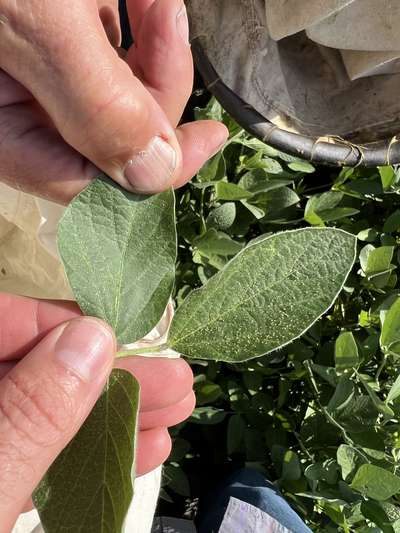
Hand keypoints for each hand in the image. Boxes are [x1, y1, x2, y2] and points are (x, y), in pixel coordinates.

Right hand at [0, 0, 226, 201]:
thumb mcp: (33, 20)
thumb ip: (95, 105)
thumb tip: (155, 174)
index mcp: (4, 134)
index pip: (90, 184)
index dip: (155, 168)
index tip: (209, 137)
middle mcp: (21, 116)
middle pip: (113, 136)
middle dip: (156, 86)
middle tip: (169, 20)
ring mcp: (35, 78)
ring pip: (117, 95)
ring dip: (151, 50)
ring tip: (157, 1)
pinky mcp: (49, 41)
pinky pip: (105, 55)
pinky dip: (134, 28)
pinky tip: (145, 0)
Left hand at [0, 294, 193, 530]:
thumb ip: (28, 416)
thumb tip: (92, 339)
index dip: (62, 326)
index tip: (124, 339)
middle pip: (36, 369)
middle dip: (109, 374)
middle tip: (173, 379)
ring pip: (49, 412)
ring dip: (113, 411)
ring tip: (174, 410)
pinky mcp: (0, 477)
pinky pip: (47, 452)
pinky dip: (94, 450)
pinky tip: (141, 447)